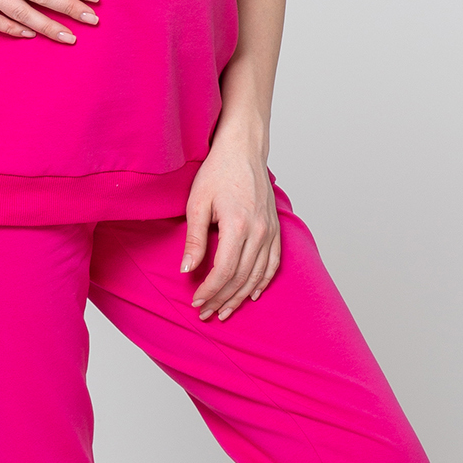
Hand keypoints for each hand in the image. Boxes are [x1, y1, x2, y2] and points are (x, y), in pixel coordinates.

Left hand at [180, 135, 280, 320]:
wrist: (243, 149)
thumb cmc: (218, 171)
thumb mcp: (197, 203)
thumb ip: (195, 239)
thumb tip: (187, 270)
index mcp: (238, 224)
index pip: (224, 271)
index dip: (210, 290)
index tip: (196, 301)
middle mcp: (259, 231)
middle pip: (241, 277)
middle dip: (222, 299)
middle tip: (206, 313)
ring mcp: (270, 230)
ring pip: (257, 275)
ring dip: (240, 296)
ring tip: (225, 311)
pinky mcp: (275, 228)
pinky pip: (273, 263)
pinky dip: (263, 282)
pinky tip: (252, 294)